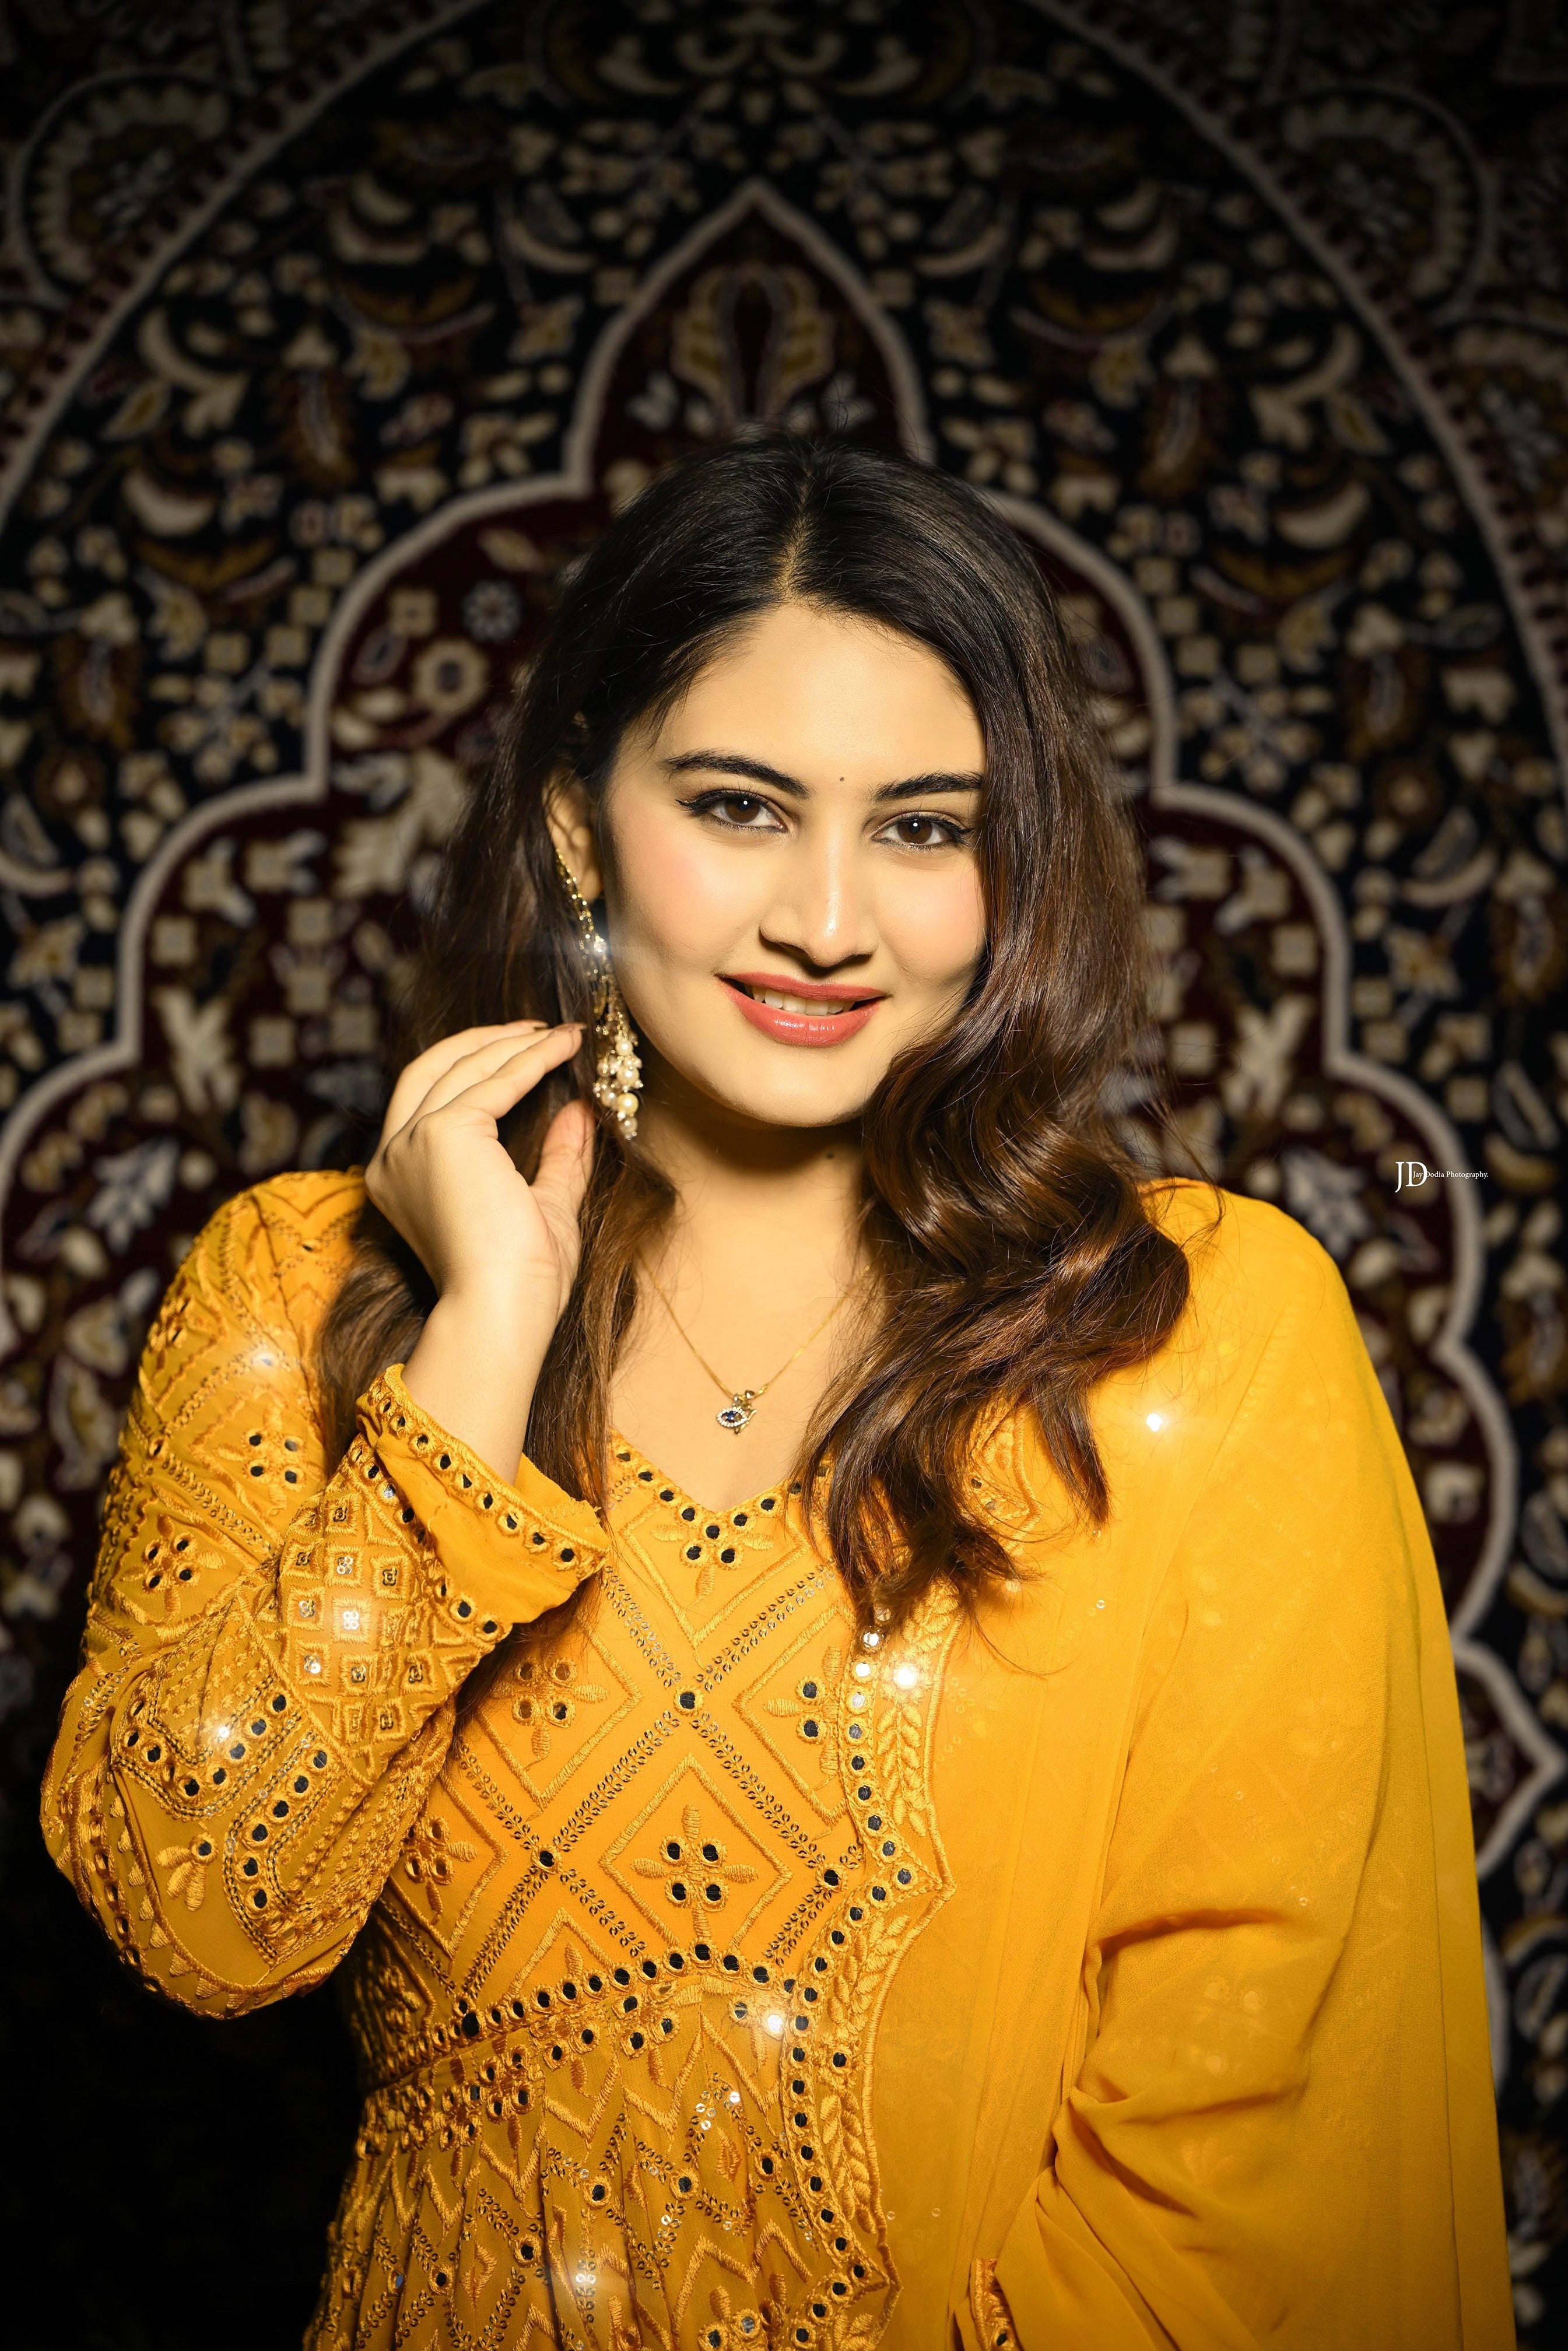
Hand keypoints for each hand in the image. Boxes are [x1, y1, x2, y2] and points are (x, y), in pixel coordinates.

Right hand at [364, 1022, 595, 1476]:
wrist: (503, 1312)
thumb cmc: (519, 1282)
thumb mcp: (543, 1206)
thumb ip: (558, 1158)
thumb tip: (580, 1111)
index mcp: (402, 1175)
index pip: (429, 1099)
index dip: (475, 1066)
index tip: (525, 1049)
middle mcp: (393, 1155)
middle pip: (431, 1068)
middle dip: (484, 1041)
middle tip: (537, 1029)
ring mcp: (410, 1142)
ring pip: (460, 1067)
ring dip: (513, 1043)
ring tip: (559, 1034)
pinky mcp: (441, 1135)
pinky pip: (492, 1083)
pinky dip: (530, 1061)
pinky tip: (562, 1049)